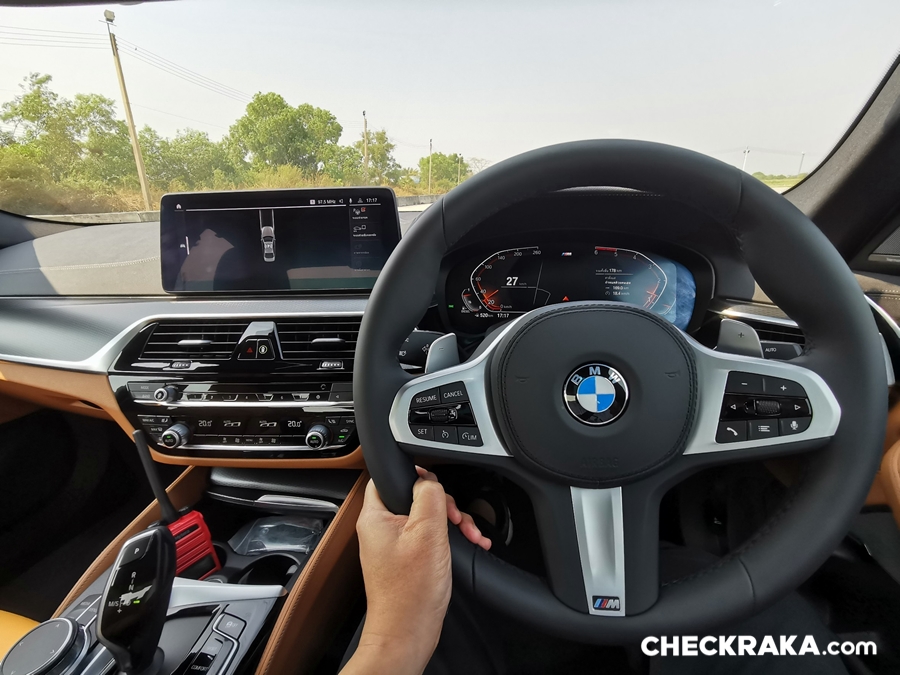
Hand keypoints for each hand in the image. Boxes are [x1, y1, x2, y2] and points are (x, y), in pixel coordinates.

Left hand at [341, 470, 489, 674]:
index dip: (417, 475)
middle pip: (414, 496)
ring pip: (426, 516)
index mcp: (376, 516)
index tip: (437, 486)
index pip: (389, 475)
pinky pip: (428, 536)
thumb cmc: (410, 592)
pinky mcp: (406, 558)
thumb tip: (430, 479)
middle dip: (443, 504)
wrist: (407, 633)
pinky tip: (467, 543)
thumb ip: (429, 495)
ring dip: (451, 522)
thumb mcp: (427, 532)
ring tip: (469, 534)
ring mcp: (393, 544)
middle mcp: (380, 528)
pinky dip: (448, 538)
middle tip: (456, 519)